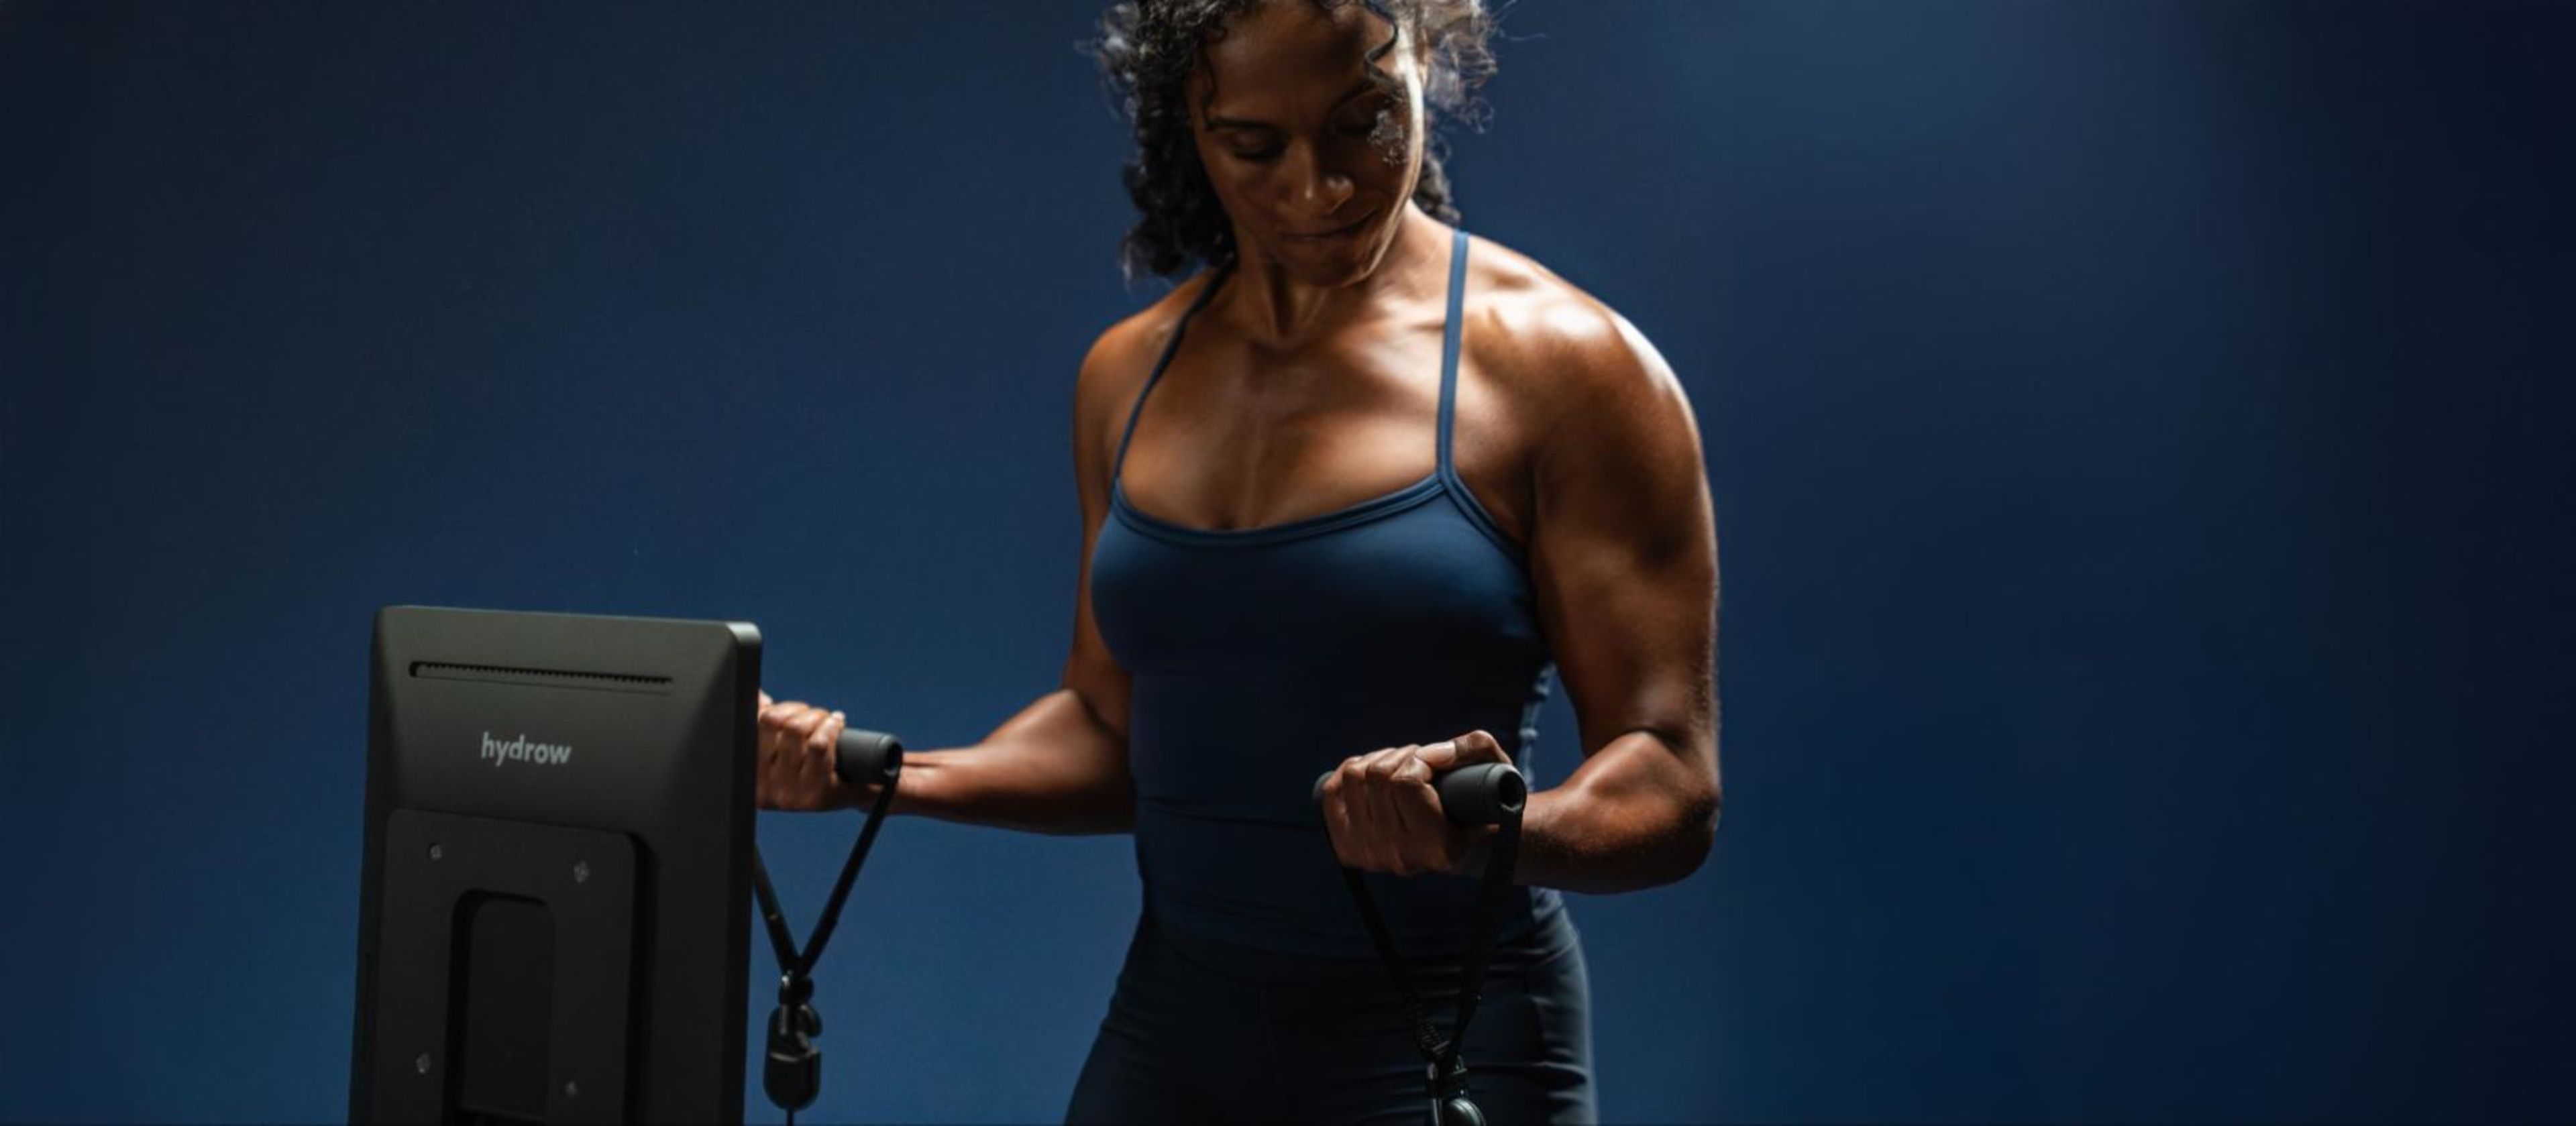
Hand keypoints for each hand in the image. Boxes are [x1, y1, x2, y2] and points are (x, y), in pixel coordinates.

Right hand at [755, 690, 856, 811]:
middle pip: (775, 721)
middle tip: (818, 716)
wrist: (857, 792)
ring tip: (829, 721)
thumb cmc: (816, 768)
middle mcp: (766, 788)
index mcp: (753, 773)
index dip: (779, 708)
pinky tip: (837, 725)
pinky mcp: (816, 796)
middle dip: (802, 711)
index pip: (758, 723)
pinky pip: (818, 744)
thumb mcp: (787, 751)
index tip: (797, 710)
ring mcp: (790, 795)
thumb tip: (760, 697)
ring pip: (796, 730)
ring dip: (817, 717)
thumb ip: (767, 726)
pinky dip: (831, 726)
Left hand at [1317, 729, 1510, 875]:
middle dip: (1402, 756)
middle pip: (1377, 776)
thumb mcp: (1495, 769)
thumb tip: (1428, 753)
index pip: (1406, 782)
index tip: (1437, 760)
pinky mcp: (1350, 850)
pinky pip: (1332, 793)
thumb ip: (1470, 749)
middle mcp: (1400, 857)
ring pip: (1354, 777)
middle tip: (1422, 760)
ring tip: (1402, 766)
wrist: (1465, 846)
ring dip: (1379, 760)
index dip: (1420, 758)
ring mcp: (1371, 856)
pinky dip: (1351, 771)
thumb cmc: (1481, 803)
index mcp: (1437, 847)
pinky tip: (1372, 772)